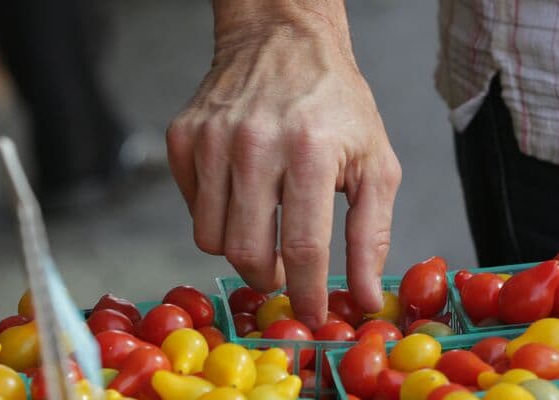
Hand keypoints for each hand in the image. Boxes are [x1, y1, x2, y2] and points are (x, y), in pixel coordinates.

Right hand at [167, 1, 400, 327]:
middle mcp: (256, 144)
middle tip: (287, 274)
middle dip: (270, 278)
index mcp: (310, 151)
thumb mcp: (376, 164)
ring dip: (241, 249)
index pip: (303, 247)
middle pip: (248, 251)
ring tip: (267, 227)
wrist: (284, 40)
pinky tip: (243, 193)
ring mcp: (212, 140)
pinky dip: (217, 215)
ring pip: (211, 238)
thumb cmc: (336, 105)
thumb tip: (367, 297)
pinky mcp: (183, 137)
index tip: (312, 316)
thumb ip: (372, 235)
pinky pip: (192, 208)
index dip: (308, 292)